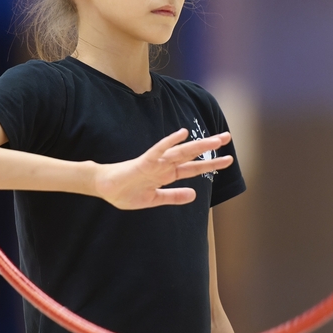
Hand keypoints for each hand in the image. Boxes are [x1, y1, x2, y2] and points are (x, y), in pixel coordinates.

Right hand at [94, 128, 233, 209]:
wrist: (105, 188)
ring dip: (198, 145)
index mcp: (167, 174)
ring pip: (181, 151)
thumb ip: (173, 196)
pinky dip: (170, 142)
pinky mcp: (144, 162)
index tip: (227, 159)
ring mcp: (155, 162)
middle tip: (227, 137)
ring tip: (215, 139)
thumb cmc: (126, 192)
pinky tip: (182, 134)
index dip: (211, 164)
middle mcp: (164, 165)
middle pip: (191, 155)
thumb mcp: (154, 199)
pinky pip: (158, 150)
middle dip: (210, 147)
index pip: (193, 167)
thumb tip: (194, 195)